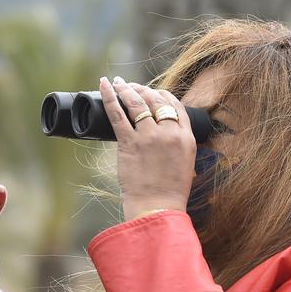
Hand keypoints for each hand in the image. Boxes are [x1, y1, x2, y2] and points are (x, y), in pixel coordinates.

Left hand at [100, 76, 196, 221]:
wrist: (157, 209)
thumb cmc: (170, 193)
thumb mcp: (186, 165)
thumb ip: (179, 147)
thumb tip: (168, 138)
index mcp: (186, 138)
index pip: (175, 106)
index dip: (162, 95)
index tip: (153, 92)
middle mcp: (169, 133)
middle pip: (156, 100)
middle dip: (143, 89)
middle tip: (132, 86)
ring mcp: (149, 137)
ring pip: (137, 103)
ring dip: (127, 89)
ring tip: (118, 83)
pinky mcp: (129, 144)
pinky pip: (117, 114)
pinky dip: (109, 97)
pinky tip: (104, 85)